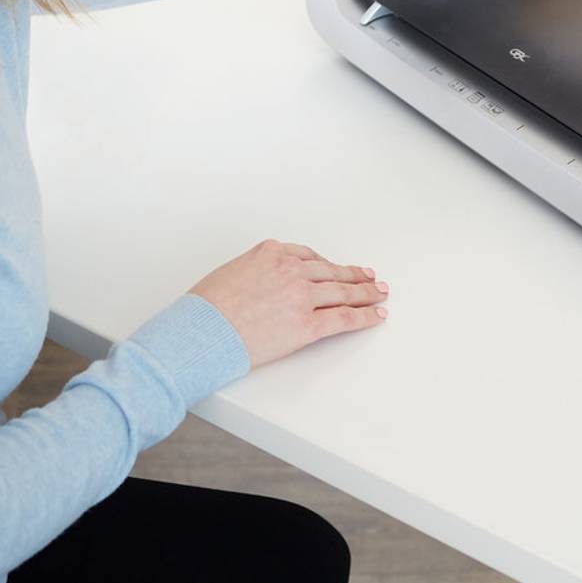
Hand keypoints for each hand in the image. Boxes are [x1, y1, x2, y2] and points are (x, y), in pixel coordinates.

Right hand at [188, 239, 387, 369]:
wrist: (202, 330)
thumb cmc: (207, 307)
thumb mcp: (232, 272)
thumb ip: (258, 273)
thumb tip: (267, 285)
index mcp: (272, 252)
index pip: (309, 257)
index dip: (327, 264)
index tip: (336, 267)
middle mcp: (291, 269)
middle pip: (331, 271)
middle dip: (353, 275)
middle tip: (369, 276)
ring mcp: (301, 296)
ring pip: (343, 291)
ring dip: (366, 292)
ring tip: (379, 293)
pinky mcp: (307, 324)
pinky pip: (344, 317)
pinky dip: (364, 316)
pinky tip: (376, 315)